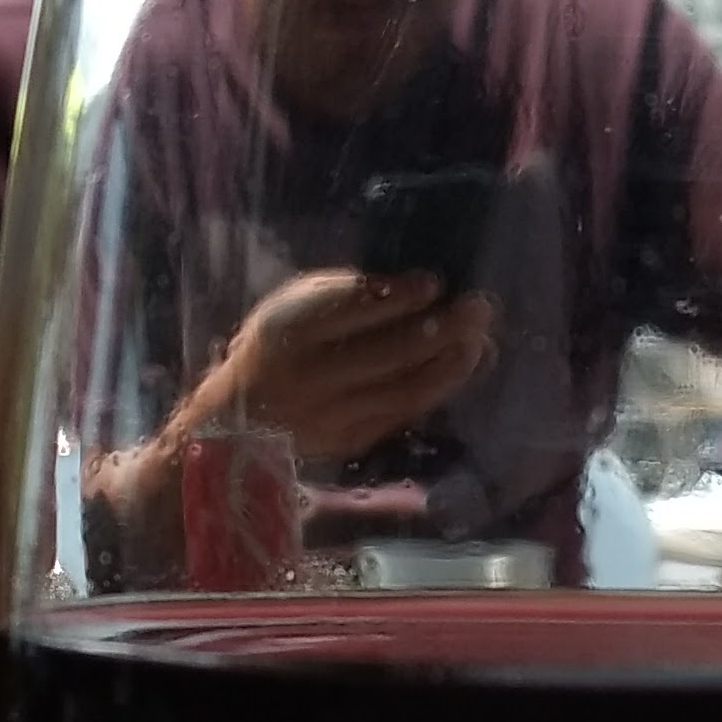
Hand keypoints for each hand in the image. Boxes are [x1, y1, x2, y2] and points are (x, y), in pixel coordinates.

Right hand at [201, 270, 491, 463]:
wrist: (240, 419)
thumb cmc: (277, 347)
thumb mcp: (291, 307)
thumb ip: (340, 295)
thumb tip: (409, 287)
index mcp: (292, 329)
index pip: (352, 310)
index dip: (399, 296)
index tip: (434, 281)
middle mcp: (313, 374)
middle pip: (389, 351)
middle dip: (442, 326)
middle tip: (479, 306)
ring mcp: (335, 413)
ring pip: (405, 387)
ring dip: (451, 361)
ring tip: (481, 338)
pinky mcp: (353, 439)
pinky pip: (404, 411)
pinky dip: (437, 387)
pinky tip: (460, 366)